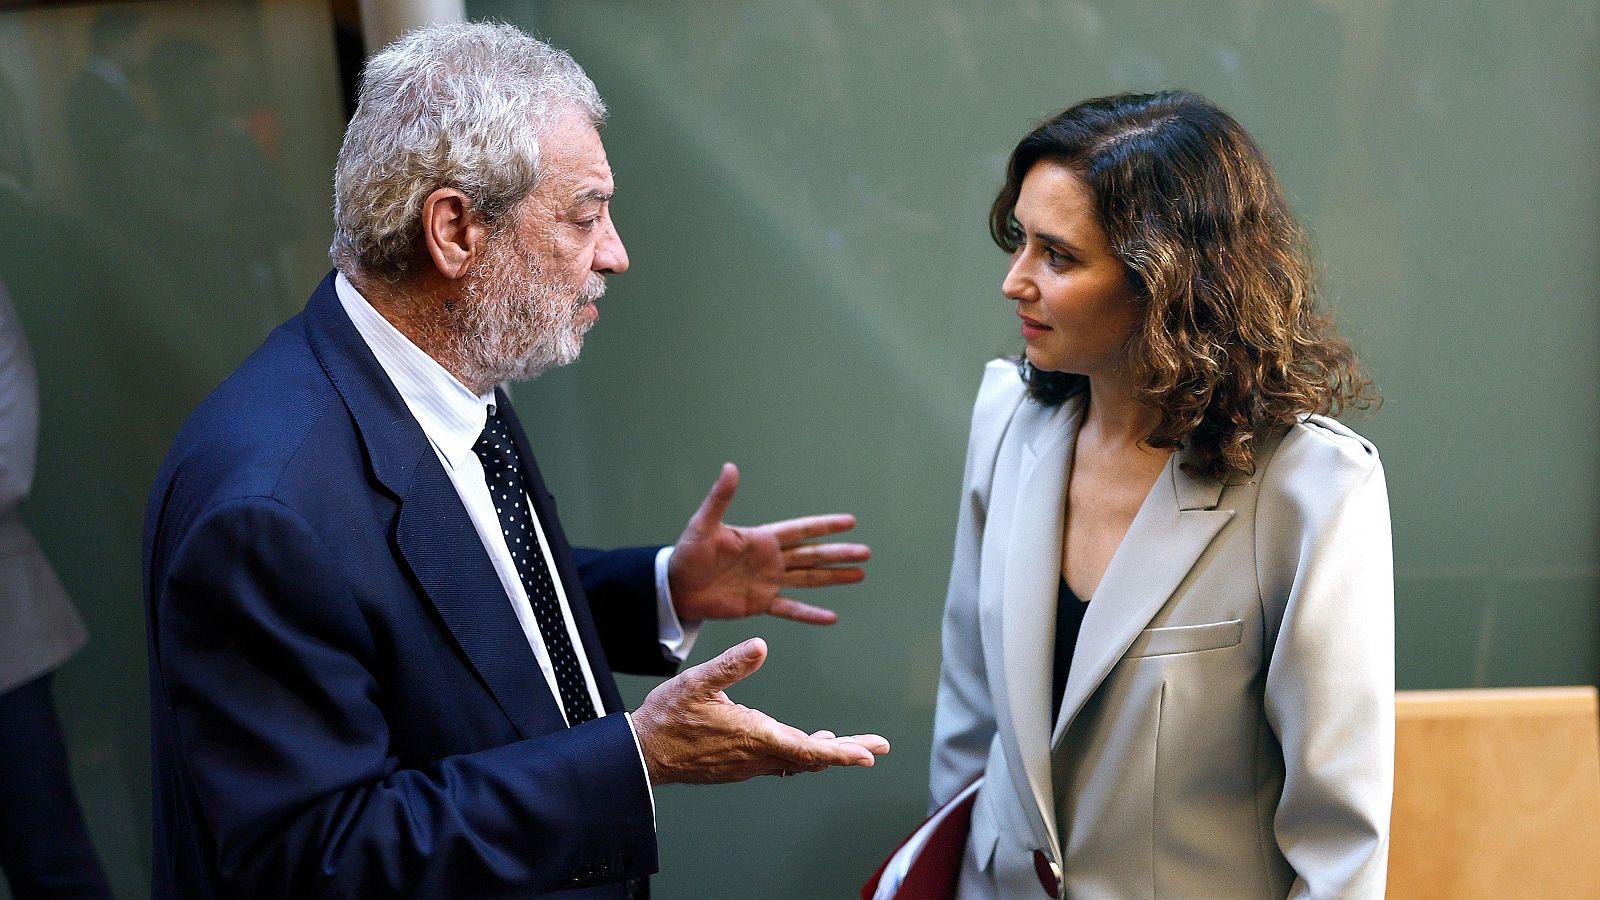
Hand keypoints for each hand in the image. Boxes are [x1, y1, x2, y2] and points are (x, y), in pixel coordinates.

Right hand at [632, 638, 889, 784]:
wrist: (642, 754)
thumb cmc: (666, 717)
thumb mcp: (696, 681)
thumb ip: (731, 664)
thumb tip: (761, 645)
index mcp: (753, 734)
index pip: (808, 749)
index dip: (842, 751)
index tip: (868, 754)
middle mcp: (757, 755)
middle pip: (812, 759)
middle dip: (847, 752)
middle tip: (876, 748)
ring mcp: (748, 764)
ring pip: (797, 762)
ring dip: (826, 753)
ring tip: (850, 744)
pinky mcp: (739, 765)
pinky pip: (780, 763)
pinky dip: (802, 754)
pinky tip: (807, 742)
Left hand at [669, 463, 869, 624]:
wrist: (676, 588)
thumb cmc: (687, 553)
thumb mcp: (704, 524)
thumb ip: (720, 498)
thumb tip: (730, 467)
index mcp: (762, 539)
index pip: (801, 530)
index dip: (825, 526)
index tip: (851, 521)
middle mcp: (770, 559)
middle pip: (813, 555)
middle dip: (839, 553)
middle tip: (867, 552)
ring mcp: (768, 582)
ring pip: (809, 579)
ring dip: (834, 577)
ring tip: (860, 575)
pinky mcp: (760, 603)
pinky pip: (790, 609)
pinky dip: (810, 614)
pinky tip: (832, 617)